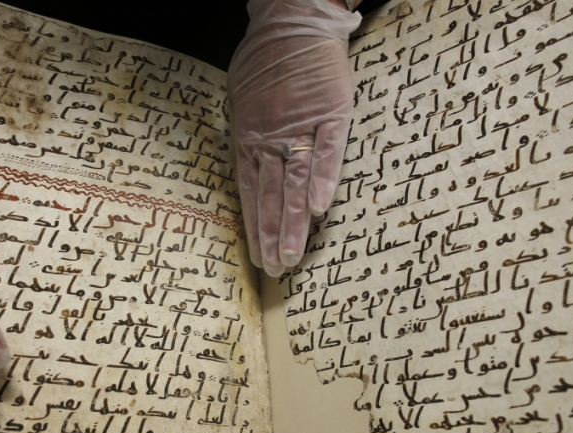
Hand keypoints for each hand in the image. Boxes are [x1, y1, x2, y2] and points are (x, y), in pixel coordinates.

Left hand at [228, 0, 360, 275]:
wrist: (294, 23)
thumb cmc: (265, 62)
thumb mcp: (241, 100)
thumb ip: (246, 136)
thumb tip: (245, 169)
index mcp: (250, 138)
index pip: (252, 192)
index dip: (255, 226)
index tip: (256, 256)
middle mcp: (273, 139)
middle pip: (273, 196)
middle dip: (273, 235)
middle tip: (275, 269)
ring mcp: (302, 127)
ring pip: (297, 182)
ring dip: (294, 221)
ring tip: (293, 254)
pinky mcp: (331, 113)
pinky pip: (329, 151)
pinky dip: (324, 178)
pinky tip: (321, 209)